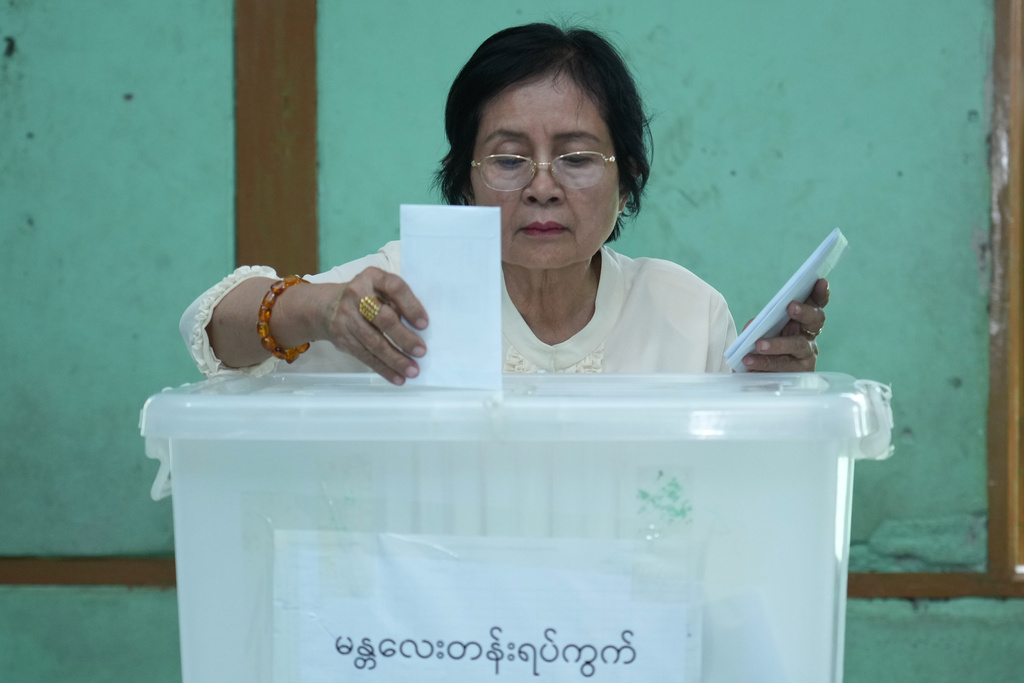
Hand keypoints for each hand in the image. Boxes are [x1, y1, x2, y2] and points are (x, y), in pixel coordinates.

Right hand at [316, 267, 428, 384]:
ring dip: (395, 359)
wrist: (326, 307)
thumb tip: (418, 328)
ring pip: (374, 342)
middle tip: (421, 351)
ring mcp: (347, 318)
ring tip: (413, 370)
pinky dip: (383, 369)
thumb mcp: (379, 287)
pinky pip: (366, 356)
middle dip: (404, 337)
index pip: (395, 288)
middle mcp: (357, 295)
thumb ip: (397, 300)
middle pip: (383, 319)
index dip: (411, 306)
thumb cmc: (366, 296)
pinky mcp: (343, 339)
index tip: (424, 324)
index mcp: (372, 277)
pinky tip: (398, 377)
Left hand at [742, 278, 828, 372]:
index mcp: (801, 321)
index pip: (815, 304)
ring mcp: (806, 356)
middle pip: (815, 320)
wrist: (753, 376)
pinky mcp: (799, 375)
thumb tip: (755, 325)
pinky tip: (749, 362)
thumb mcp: (757, 333)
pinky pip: (784, 368)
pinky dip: (764, 363)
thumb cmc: (759, 348)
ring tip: (758, 345)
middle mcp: (809, 336)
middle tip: (791, 306)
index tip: (820, 281)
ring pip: (797, 346)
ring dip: (777, 344)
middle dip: (804, 312)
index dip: (820, 293)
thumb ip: (757, 326)